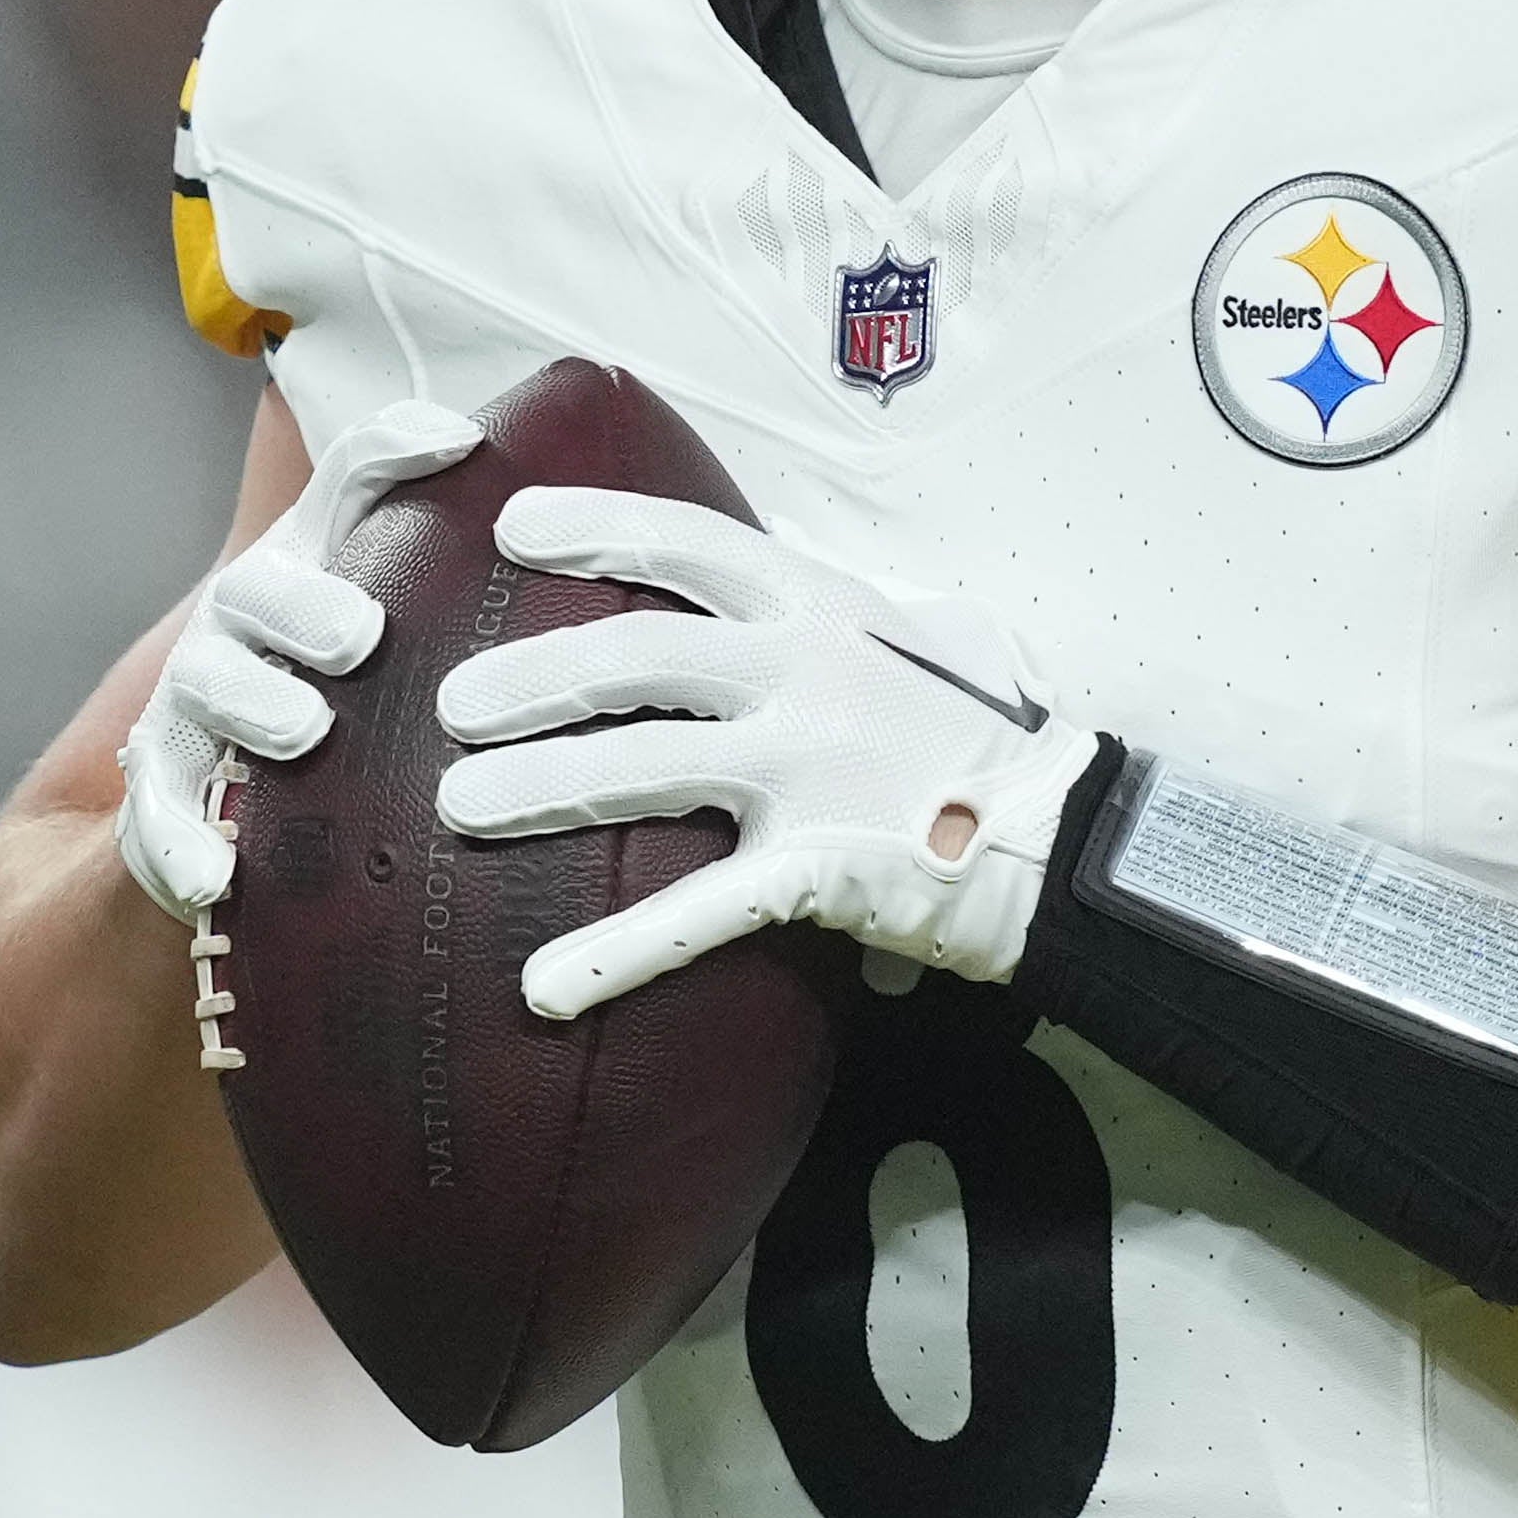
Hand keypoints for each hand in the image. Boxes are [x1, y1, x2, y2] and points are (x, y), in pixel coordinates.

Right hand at [114, 399, 481, 925]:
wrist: (207, 813)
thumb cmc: (337, 703)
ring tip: (305, 730)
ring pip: (207, 686)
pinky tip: (217, 875)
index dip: (396, 450)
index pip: (347, 484)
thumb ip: (467, 580)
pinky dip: (181, 843)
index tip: (460, 443)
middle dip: (305, 603)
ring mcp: (195, 703)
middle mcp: (242, 622)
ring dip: (253, 702)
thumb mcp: (402, 631)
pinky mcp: (163, 790)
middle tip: (360, 635)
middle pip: (257, 585)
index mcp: (309, 566)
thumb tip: (599, 523)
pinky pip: (159, 816)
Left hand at [428, 489, 1100, 1017]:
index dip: (596, 528)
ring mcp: (810, 771)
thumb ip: (838, 614)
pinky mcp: (816, 870)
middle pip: (636, 657)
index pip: (690, 545)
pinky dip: (613, 956)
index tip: (513, 529)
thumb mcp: (922, 638)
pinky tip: (543, 989)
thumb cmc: (981, 739)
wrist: (1064, 839)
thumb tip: (757, 592)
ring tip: (456, 806)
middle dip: (532, 677)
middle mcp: (809, 674)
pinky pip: (695, 913)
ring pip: (641, 768)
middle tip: (453, 704)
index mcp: (825, 607)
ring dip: (536, 787)